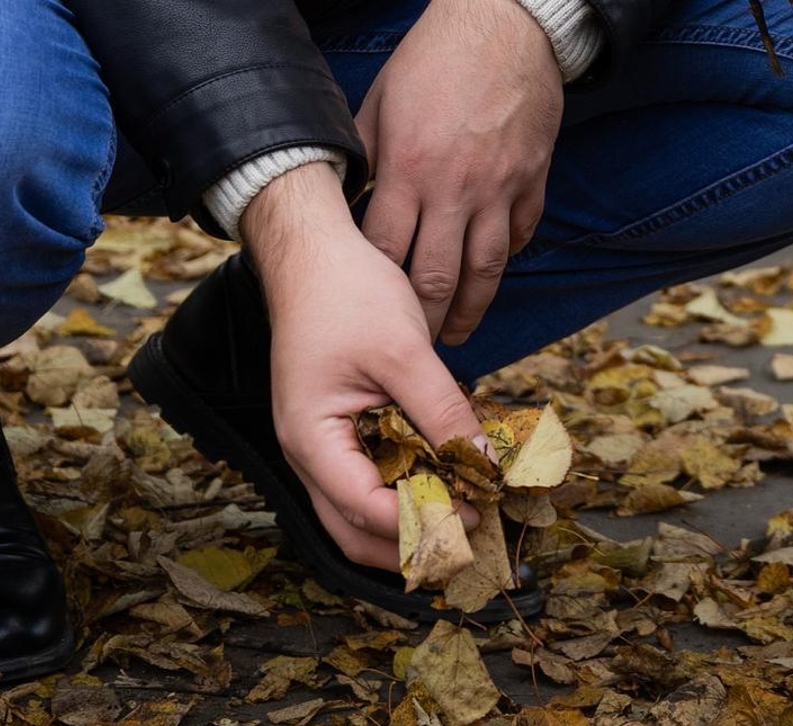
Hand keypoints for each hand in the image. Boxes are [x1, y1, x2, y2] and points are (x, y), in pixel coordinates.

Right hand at [242, 162, 490, 569]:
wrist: (317, 252)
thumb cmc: (348, 295)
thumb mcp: (404, 352)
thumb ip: (442, 410)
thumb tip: (483, 463)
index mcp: (311, 441)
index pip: (363, 511)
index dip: (422, 521)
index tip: (477, 514)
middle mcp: (309, 454)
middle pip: (354, 529)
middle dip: (411, 541)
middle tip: (472, 536)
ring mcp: (322, 442)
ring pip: (360, 508)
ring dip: (409, 519)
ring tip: (466, 514)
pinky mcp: (340, 425)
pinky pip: (369, 473)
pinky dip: (405, 484)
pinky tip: (446, 476)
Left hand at [353, 0, 562, 345]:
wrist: (506, 23)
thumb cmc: (435, 58)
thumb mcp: (381, 101)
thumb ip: (366, 154)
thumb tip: (349, 193)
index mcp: (408, 169)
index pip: (385, 253)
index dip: (375, 293)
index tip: (367, 316)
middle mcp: (454, 188)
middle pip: (435, 278)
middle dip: (422, 322)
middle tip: (415, 349)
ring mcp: (499, 186)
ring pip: (485, 270)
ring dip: (470, 310)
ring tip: (458, 333)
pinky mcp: (533, 177)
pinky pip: (522, 233)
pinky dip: (508, 257)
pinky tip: (494, 271)